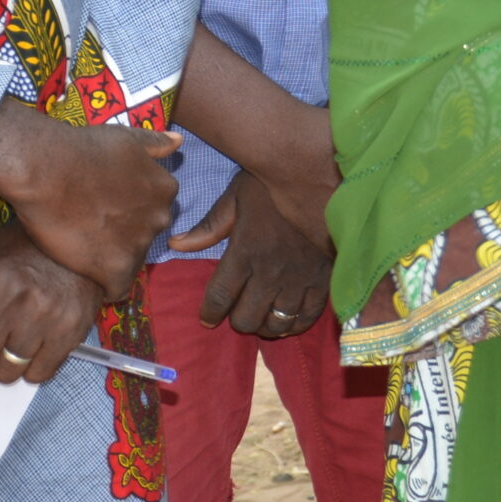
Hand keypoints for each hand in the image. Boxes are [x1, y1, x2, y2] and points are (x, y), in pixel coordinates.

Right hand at [0, 101, 182, 299]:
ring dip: (111, 258)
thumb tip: (179, 141)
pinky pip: (117, 289)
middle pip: (145, 236)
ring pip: (131, 261)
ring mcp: (140, 244)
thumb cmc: (83, 149)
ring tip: (84, 248)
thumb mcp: (127, 138)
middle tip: (93, 228)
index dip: (128, 212)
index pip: (154, 211)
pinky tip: (86, 274)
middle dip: (124, 235)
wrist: (48, 170)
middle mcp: (160, 218)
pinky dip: (104, 285)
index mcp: (165, 190)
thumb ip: (155, 144)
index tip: (107, 209)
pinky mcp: (117, 268)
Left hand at [0, 219, 103, 402]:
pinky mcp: (72, 329)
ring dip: (5, 364)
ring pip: (6, 374)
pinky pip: (38, 375)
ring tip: (15, 338)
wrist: (84, 235)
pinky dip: (33, 367)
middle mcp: (12, 299)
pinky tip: (37, 342)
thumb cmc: (24, 250)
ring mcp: (44, 316)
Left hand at [166, 168, 333, 337]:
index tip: (207, 317)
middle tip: (239, 310)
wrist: (323, 175)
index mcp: (245, 251)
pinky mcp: (323, 280)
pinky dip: (295, 325)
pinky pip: (307, 318)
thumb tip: (176, 245)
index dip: (210, 313)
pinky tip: (289, 318)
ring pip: (276, 323)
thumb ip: (210, 226)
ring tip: (263, 316)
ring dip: (265, 325)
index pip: (220, 297)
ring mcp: (299, 279)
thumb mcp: (237, 197)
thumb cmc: (276, 184)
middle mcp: (270, 272)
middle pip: (247, 318)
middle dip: (238, 319)